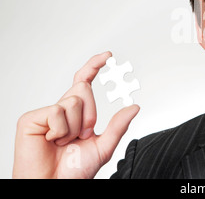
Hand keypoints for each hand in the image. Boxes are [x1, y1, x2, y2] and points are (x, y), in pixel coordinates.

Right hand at [12, 51, 139, 178]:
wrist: (53, 186)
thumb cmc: (74, 171)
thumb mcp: (103, 147)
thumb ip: (118, 126)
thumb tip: (134, 107)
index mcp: (77, 113)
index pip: (85, 82)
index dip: (94, 66)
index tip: (108, 56)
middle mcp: (62, 109)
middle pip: (83, 89)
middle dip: (90, 113)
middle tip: (83, 135)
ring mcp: (46, 113)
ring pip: (72, 100)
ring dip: (75, 126)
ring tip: (66, 142)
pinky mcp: (32, 118)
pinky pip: (56, 111)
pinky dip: (60, 130)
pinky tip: (52, 141)